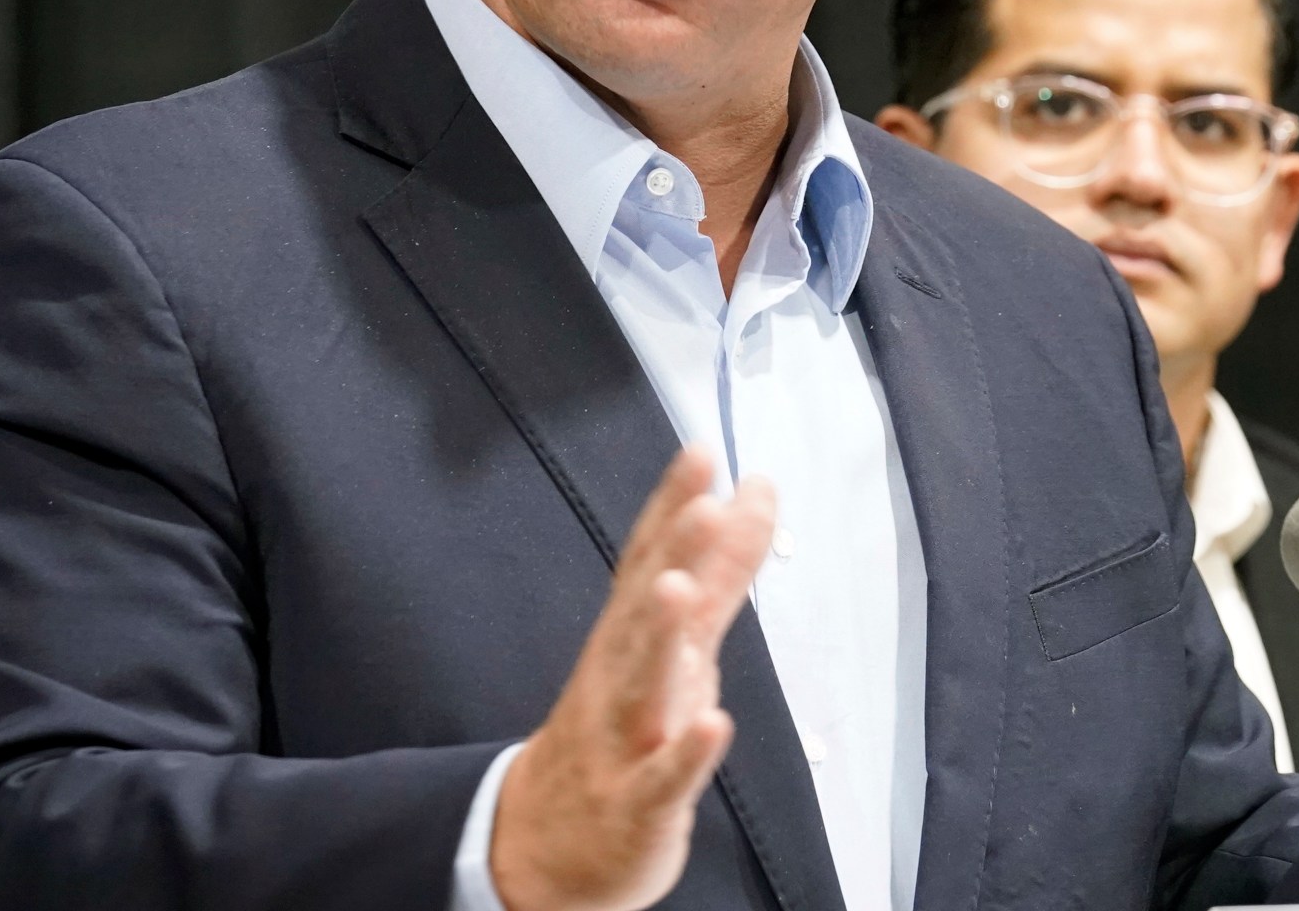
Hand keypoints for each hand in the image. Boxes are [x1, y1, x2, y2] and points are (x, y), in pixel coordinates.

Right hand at [490, 449, 775, 910]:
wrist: (545, 845)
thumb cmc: (620, 729)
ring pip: (640, 683)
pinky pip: (662, 779)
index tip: (703, 453)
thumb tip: (754, 494)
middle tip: (703, 503)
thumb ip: (718, 572)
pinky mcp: (637, 805)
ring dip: (659, 636)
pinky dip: (687, 753)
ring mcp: (623, 740)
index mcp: (628, 636)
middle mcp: (619, 677)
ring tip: (681, 588)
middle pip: (642, 608)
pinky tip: (716, 724)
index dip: (673, 506)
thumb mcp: (676, 645)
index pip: (648, 559)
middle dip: (671, 556)